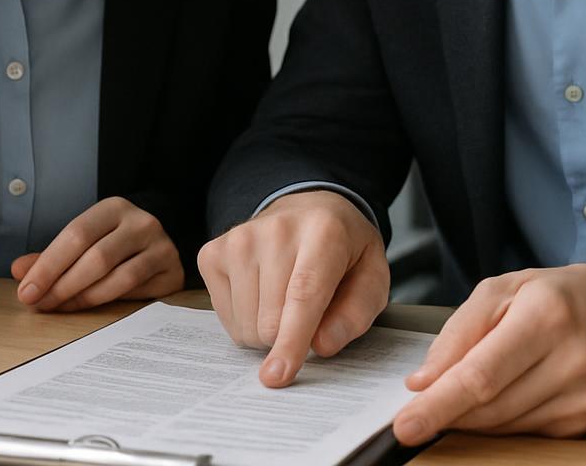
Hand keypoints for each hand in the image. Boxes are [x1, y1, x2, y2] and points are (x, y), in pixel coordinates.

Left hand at [9, 197, 183, 311]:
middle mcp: (141, 223)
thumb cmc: (112, 242)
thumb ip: (51, 255)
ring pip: (118, 279)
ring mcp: (161, 247)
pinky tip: (91, 309)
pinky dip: (109, 303)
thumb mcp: (84, 240)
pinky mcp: (171, 272)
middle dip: (62, 286)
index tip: (27, 291)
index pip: (76, 234)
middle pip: (96, 258)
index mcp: (114, 208)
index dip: (48, 265)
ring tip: (61, 308)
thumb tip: (19, 270)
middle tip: (40, 305)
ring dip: (84, 299)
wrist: (159, 241)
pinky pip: (137, 293)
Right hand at [197, 189, 389, 386]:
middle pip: (270, 321)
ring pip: (246, 325)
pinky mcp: (213, 253)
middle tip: (307, 312)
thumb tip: (321, 346)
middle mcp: (276, 229)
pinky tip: (261, 292)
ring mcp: (238, 240)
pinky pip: (225, 318)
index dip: (292, 340)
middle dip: (288, 337)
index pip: (303, 294)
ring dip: (267, 330)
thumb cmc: (343, 252)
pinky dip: (245, 319)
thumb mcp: (372, 278)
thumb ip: (356, 313)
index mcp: (324, 233)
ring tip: (284, 298)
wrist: (308, 211)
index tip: (278, 375)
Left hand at [392, 259, 585, 443]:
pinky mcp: (584, 422)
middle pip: (490, 406)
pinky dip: (497, 420)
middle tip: (413, 417)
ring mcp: (581, 397)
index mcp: (545, 316)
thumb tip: (423, 382)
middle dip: (445, 414)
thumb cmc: (562, 295)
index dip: (439, 405)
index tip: (405, 425)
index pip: (482, 375)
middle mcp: (570, 360)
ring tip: (459, 394)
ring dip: (469, 418)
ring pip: (502, 425)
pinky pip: (522, 432)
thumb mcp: (504, 288)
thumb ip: (459, 331)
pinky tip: (498, 397)